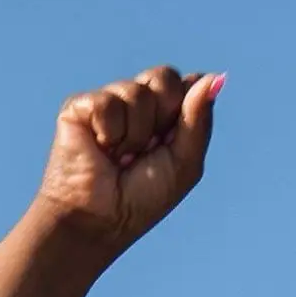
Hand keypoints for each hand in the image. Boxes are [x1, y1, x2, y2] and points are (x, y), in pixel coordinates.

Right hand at [31, 66, 220, 262]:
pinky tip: (100, 149)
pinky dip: (110, 133)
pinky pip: (108, 102)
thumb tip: (215, 77)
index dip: (185, 110)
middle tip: (147, 149)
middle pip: (164, 77)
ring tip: (120, 157)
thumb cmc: (144, 198)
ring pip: (136, 92)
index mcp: (166, 114)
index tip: (172, 142)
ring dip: (135, 135)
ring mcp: (109, 101)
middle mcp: (138, 103)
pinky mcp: (80, 106)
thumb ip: (199, 119)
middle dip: (162, 116)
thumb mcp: (185, 162)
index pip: (187, 85)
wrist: (102, 220)